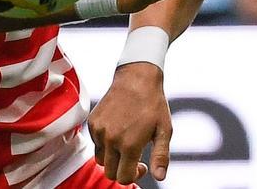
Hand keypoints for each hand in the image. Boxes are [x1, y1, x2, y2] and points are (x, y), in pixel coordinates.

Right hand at [89, 62, 172, 182]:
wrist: (137, 78)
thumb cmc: (153, 104)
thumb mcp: (164, 130)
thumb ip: (160, 156)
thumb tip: (160, 177)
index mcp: (129, 145)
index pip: (124, 177)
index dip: (134, 176)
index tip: (141, 166)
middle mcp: (111, 140)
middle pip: (110, 173)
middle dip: (122, 170)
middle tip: (134, 158)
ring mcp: (99, 131)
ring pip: (101, 160)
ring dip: (112, 158)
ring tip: (126, 144)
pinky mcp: (93, 123)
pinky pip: (95, 144)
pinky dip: (104, 144)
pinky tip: (118, 131)